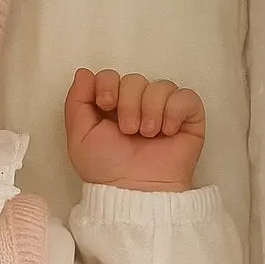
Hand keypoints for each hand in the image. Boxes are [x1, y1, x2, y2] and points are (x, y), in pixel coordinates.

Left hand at [64, 68, 204, 191]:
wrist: (135, 190)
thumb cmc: (106, 169)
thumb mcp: (79, 138)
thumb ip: (76, 102)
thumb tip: (84, 73)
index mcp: (111, 108)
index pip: (110, 75)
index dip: (108, 84)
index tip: (105, 104)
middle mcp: (138, 105)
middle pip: (134, 78)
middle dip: (128, 103)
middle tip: (128, 130)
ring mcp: (164, 110)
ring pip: (160, 86)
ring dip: (150, 110)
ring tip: (148, 135)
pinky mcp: (188, 118)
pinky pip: (185, 97)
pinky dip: (174, 112)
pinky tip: (168, 131)